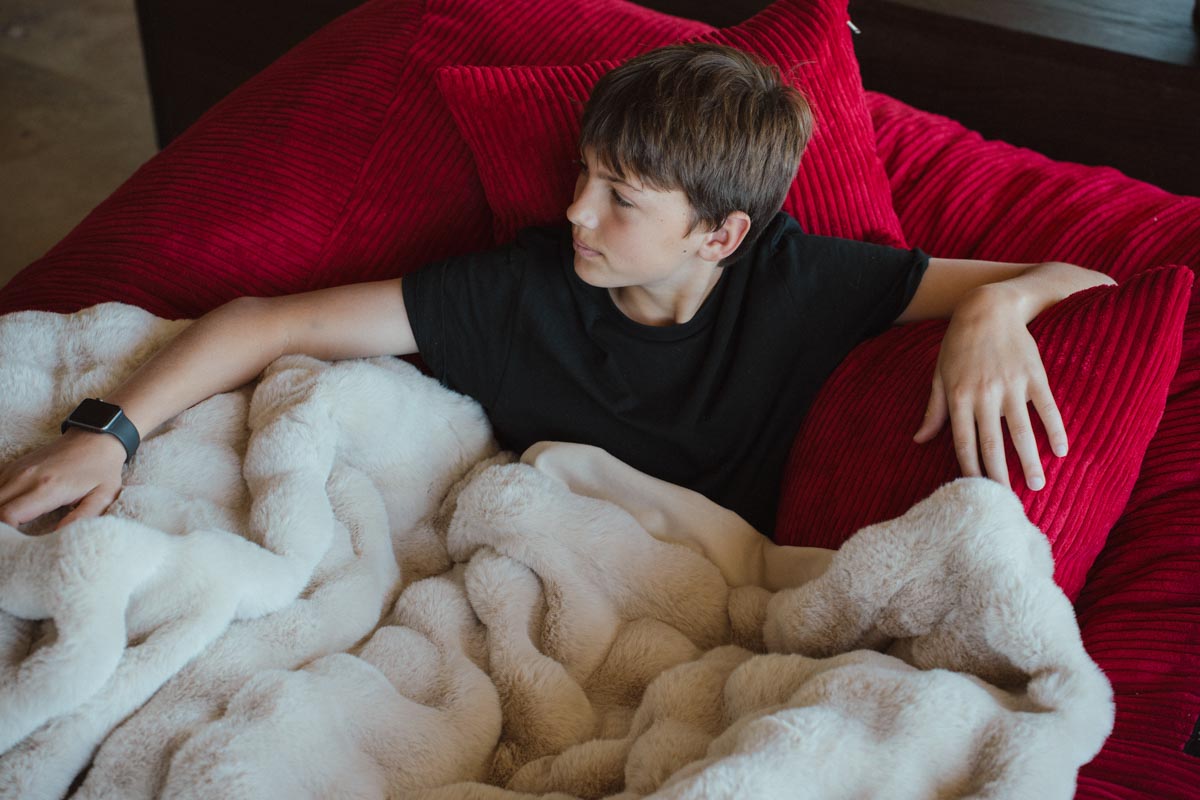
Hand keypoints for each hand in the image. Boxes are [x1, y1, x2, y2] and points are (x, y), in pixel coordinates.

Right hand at [0, 429, 126, 529]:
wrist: (96, 438)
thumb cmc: (102, 470)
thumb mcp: (102, 497)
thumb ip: (81, 518)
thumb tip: (58, 536)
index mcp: (47, 488)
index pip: (8, 515)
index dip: (7, 534)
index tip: (16, 544)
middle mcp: (26, 477)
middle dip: (0, 526)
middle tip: (11, 541)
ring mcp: (17, 469)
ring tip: (11, 529)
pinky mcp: (14, 466)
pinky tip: (8, 511)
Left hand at [913, 286, 1067, 489]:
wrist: (988, 308)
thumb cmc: (959, 344)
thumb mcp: (940, 375)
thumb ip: (934, 410)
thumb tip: (919, 440)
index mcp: (958, 397)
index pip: (963, 443)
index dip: (970, 469)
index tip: (976, 491)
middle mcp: (984, 395)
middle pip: (992, 443)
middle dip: (999, 474)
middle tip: (1007, 501)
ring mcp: (1011, 385)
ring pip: (1021, 431)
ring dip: (1030, 460)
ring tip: (1039, 484)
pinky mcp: (1034, 375)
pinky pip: (1047, 408)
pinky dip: (1055, 430)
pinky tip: (1061, 451)